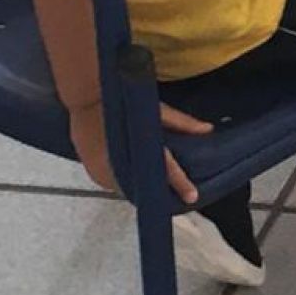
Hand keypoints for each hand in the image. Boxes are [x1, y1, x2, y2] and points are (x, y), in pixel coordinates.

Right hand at [68, 102, 213, 204]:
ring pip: (129, 186)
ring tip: (155, 188)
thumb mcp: (157, 110)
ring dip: (141, 186)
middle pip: (146, 185)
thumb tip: (208, 129)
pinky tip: (133, 178)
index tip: (193, 197)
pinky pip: (113, 182)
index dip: (180, 183)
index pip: (166, 169)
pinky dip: (124, 181)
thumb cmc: (126, 101)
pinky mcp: (93, 172)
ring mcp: (105, 171)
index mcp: (143, 147)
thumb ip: (182, 123)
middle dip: (160, 190)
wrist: (86, 97)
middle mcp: (125, 165)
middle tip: (173, 194)